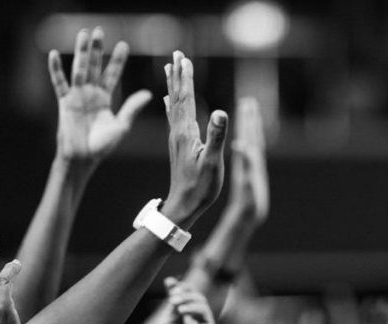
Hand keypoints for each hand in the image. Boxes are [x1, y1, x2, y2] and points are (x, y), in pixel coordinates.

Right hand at [48, 27, 150, 167]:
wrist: (83, 158)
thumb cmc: (102, 145)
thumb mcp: (121, 125)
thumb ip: (132, 108)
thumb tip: (149, 93)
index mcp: (105, 98)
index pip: (112, 74)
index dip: (117, 60)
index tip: (124, 44)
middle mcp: (91, 94)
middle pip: (95, 66)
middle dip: (97, 49)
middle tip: (100, 30)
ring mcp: (77, 96)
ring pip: (79, 69)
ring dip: (81, 52)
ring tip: (84, 34)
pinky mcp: (64, 102)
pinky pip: (59, 82)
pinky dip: (56, 69)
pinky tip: (54, 54)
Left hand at [155, 277, 215, 323]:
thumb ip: (171, 309)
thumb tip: (175, 293)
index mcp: (183, 315)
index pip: (183, 296)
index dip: (178, 286)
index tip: (168, 281)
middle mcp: (194, 317)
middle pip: (195, 295)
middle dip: (184, 290)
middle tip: (172, 293)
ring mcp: (203, 322)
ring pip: (201, 301)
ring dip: (188, 298)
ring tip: (175, 303)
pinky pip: (205, 313)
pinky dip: (193, 310)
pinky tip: (183, 314)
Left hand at [162, 51, 227, 225]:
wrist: (183, 206)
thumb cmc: (200, 187)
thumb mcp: (213, 162)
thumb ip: (216, 136)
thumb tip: (220, 110)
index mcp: (186, 132)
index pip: (186, 98)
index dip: (185, 78)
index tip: (184, 58)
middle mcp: (178, 131)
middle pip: (177, 96)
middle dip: (177, 75)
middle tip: (177, 55)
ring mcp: (176, 138)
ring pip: (173, 104)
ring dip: (173, 85)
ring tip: (170, 69)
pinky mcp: (178, 145)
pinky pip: (173, 117)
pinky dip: (171, 104)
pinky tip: (167, 101)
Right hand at [229, 97, 269, 225]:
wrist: (253, 216)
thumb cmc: (249, 205)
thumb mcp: (247, 190)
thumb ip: (247, 172)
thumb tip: (243, 149)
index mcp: (253, 164)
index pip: (251, 141)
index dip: (248, 123)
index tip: (246, 109)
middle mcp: (255, 162)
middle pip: (254, 137)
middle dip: (251, 120)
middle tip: (248, 103)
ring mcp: (253, 165)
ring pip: (252, 140)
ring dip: (250, 125)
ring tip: (247, 110)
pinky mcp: (249, 169)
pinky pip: (248, 148)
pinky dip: (245, 137)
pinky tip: (241, 134)